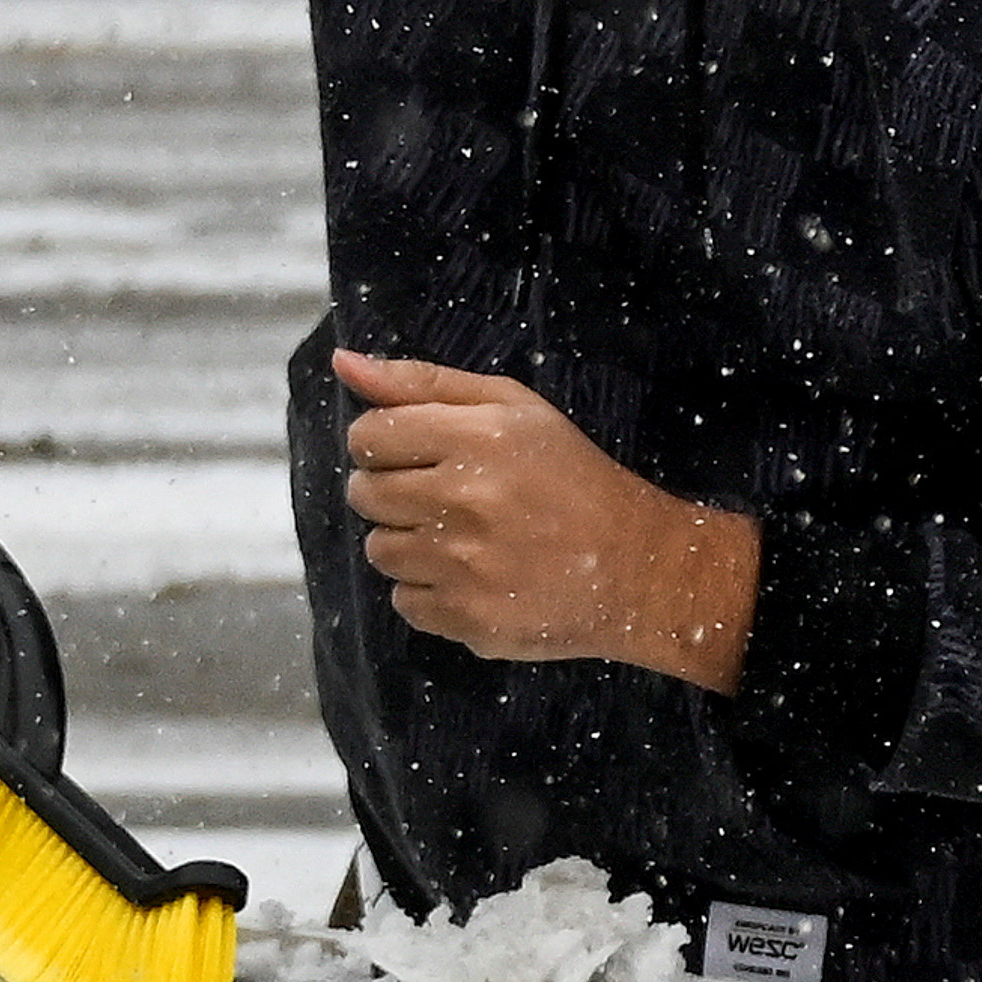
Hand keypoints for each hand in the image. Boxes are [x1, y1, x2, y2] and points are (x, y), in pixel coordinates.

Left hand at [333, 349, 757, 690]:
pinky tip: (474, 576)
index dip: (383, 443)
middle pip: (364, 494)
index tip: (414, 452)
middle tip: (443, 496)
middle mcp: (464, 500)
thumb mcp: (511, 408)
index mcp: (476, 438)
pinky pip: (405, 602)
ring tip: (461, 538)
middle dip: (391, 492)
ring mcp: (465, 566)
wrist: (636, 567)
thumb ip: (422, 383)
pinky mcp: (468, 618)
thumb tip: (344, 363)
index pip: (368, 436)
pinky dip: (430, 591)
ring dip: (409, 543)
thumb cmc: (570, 476)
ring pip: (379, 551)